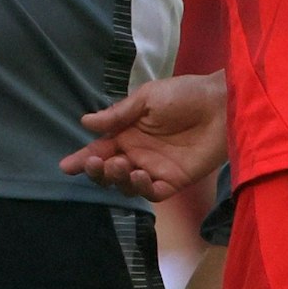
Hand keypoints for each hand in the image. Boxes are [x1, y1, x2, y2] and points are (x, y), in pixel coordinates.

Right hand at [58, 71, 226, 201]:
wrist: (220, 105)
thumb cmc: (184, 95)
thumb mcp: (147, 98)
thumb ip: (118, 114)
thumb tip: (86, 122)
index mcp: (128, 132)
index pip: (101, 148)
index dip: (83, 158)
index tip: (67, 166)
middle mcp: (138, 153)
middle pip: (110, 170)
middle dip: (98, 170)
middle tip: (98, 162)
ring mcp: (156, 168)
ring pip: (127, 184)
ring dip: (118, 178)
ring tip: (121, 165)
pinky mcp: (175, 180)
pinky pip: (153, 193)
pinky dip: (143, 189)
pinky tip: (141, 176)